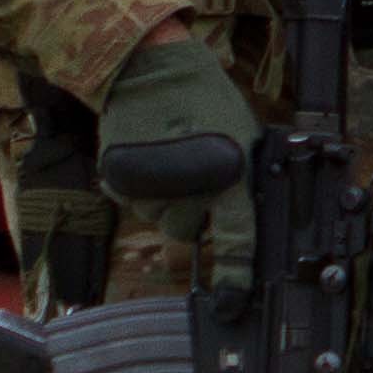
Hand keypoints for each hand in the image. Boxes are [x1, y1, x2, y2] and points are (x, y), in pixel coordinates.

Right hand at [94, 34, 259, 288]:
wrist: (151, 69)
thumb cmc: (206, 101)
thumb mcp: (245, 139)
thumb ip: (247, 180)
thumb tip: (253, 218)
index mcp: (229, 179)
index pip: (236, 240)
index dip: (234, 276)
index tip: (230, 302)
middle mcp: (189, 189)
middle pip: (188, 233)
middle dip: (192, 214)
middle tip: (195, 178)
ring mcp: (150, 188)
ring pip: (159, 219)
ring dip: (165, 200)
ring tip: (171, 160)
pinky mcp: (119, 181)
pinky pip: (133, 202)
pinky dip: (140, 188)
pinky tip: (150, 158)